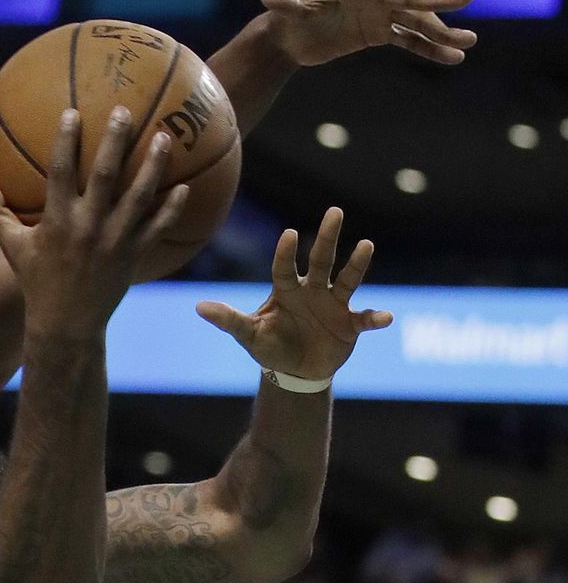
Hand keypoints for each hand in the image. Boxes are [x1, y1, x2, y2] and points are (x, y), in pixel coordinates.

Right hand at [0, 106, 188, 336]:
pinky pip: (157, 228)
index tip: (71, 111)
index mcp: (56, 221)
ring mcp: (113, 241)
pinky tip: (185, 186)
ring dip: (153, 166)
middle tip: (125, 111)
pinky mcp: (133, 256)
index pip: (60, 172)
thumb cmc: (37, 281)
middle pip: (105, 175)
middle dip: (115, 141)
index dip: (65, 141)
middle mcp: (87, 227)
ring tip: (165, 138)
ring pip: (138, 197)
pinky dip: (172, 209)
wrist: (65, 324)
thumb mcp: (12, 248)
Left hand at [196, 207, 392, 379]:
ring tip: (366, 244)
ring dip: (356, 264)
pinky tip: (385, 317)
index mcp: (286, 290)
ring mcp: (333, 305)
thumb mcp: (248, 335)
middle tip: (334, 211)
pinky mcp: (350, 324)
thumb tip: (198, 308)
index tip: (288, 234)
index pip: (284, 268)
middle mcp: (312, 290)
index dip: (286, 253)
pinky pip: (364, 318)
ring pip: (347, 280)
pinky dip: (375, 317)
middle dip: (327, 237)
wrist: (294, 370)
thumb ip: (228, 320)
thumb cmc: (270, 346)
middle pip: (321, 260)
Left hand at [262, 0, 477, 66]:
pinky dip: (428, 50)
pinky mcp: (378, 33)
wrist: (287, 35)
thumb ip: (284, 2)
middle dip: (440, 0)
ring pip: (417, 23)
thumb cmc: (287, 16)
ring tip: (468, 44)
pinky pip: (408, 42)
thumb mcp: (286, 10)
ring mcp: (381, 14)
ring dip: (441, 34)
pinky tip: (452, 59)